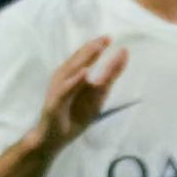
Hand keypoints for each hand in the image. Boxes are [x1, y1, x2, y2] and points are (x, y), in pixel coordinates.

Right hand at [33, 38, 126, 154]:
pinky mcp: (55, 102)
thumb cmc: (73, 117)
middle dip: (92, 48)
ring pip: (71, 70)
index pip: (84, 58)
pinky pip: (66, 89)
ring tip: (98, 48)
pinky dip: (75, 80)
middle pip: (77, 60)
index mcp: (71, 76)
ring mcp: (58, 90)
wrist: (54, 139)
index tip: (109, 37)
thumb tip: (122, 59)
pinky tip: (86, 72)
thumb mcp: (97, 98)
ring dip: (84, 58)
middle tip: (106, 38)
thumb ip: (108, 79)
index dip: (95, 47)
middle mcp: (62, 79)